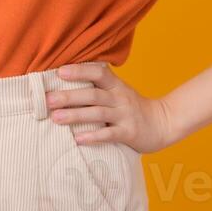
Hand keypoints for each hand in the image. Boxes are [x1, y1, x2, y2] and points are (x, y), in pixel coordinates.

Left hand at [45, 62, 176, 154]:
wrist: (163, 123)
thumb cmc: (132, 106)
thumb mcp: (118, 90)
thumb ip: (99, 84)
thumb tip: (66, 76)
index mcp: (116, 85)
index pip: (97, 73)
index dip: (79, 71)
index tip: (60, 71)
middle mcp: (119, 98)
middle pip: (92, 95)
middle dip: (69, 96)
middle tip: (48, 99)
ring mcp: (125, 115)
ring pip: (97, 114)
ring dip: (75, 115)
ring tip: (55, 118)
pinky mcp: (129, 133)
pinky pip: (109, 134)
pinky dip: (94, 136)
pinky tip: (78, 139)